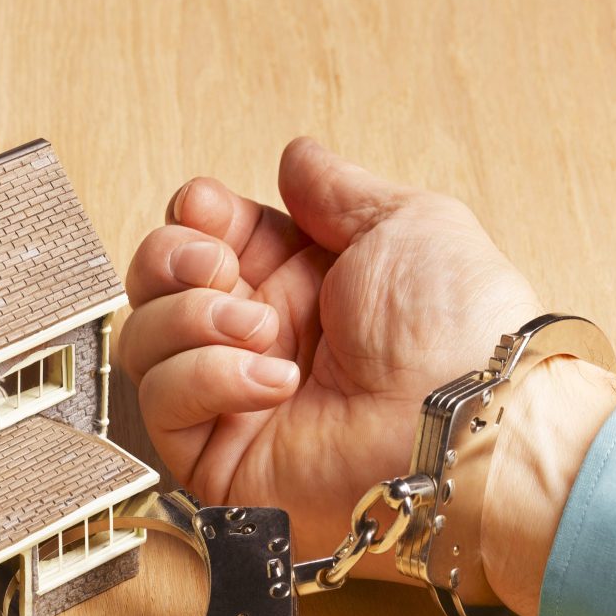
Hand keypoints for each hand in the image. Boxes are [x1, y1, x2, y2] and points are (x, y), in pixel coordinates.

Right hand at [120, 137, 544, 582]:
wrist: (470, 424)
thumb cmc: (459, 327)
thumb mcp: (405, 222)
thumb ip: (335, 190)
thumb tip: (297, 157)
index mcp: (301, 282)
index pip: (205, 238)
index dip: (194, 218)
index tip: (208, 208)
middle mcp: (262, 339)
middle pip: (156, 285)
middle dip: (172, 258)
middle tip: (218, 263)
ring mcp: (236, 399)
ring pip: (144, 342)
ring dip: (190, 318)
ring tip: (260, 330)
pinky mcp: (220, 459)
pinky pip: (163, 404)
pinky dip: (205, 377)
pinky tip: (271, 381)